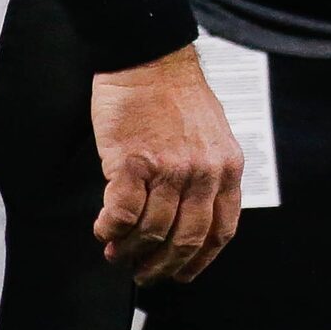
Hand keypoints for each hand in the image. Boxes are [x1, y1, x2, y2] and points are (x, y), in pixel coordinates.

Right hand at [90, 46, 243, 284]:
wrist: (147, 56)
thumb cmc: (174, 93)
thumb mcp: (211, 134)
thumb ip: (207, 174)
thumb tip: (187, 218)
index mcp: (227, 166)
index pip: (221, 231)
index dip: (198, 261)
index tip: (181, 273)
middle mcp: (203, 171)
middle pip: (186, 240)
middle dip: (161, 266)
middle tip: (141, 272)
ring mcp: (169, 168)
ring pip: (152, 233)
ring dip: (129, 251)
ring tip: (116, 251)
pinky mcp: (133, 162)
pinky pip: (122, 215)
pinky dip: (110, 230)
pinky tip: (103, 228)